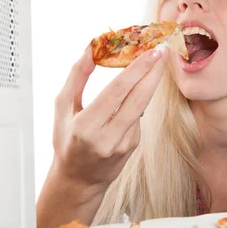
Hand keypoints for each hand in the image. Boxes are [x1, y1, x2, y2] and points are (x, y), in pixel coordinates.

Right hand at [51, 44, 167, 188]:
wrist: (78, 180)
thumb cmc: (66, 139)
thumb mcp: (63, 108)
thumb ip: (77, 77)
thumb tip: (92, 47)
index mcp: (86, 126)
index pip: (118, 91)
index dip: (137, 69)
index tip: (152, 51)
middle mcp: (108, 137)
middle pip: (138, 99)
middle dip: (154, 72)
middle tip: (163, 50)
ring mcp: (124, 144)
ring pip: (141, 106)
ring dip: (150, 82)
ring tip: (156, 60)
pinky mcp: (134, 146)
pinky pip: (138, 116)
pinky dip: (138, 100)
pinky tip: (136, 90)